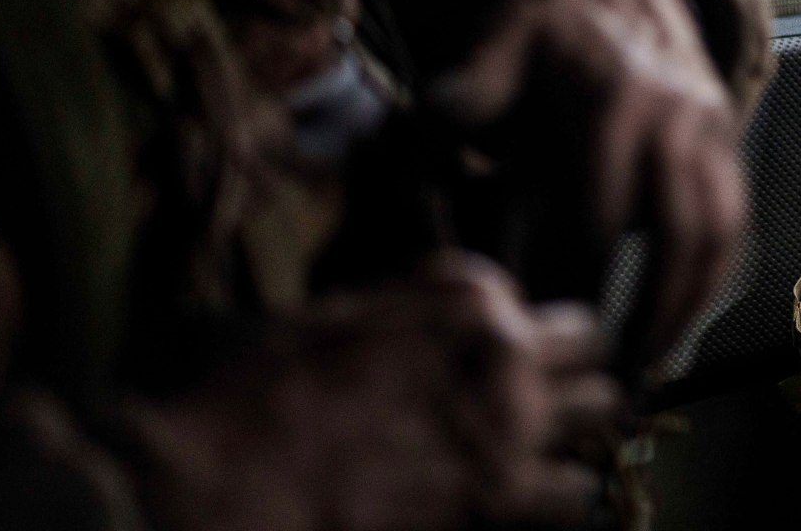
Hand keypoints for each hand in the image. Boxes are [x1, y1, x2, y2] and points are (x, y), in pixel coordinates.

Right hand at [126, 255, 620, 530]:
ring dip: (579, 429)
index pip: (534, 301)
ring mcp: (507, 424)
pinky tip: (522, 508)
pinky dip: (557, 500)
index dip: (514, 335)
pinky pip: (574, 495)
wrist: (195, 485)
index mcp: (459, 293)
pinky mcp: (495, 501)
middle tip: (536, 404)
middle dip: (568, 372)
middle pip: (589, 346)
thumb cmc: (232, 391)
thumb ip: (397, 312)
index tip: (493, 361)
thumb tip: (414, 327)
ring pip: (604, 413)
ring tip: (541, 452)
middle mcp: (499, 348)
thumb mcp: (321, 317)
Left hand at [429, 0, 745, 360]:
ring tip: (648, 365)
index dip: (571, 278)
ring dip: (688, 305)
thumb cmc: (546, 22)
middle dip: (640, 311)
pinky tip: (681, 320)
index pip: (597, 211)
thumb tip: (432, 132)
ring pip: (716, 233)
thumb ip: (470, 88)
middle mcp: (672, 119)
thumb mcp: (499, 37)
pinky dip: (715, 277)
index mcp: (610, 100)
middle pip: (669, 234)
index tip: (540, 327)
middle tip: (601, 371)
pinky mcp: (727, 143)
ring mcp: (709, 132)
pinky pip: (735, 219)